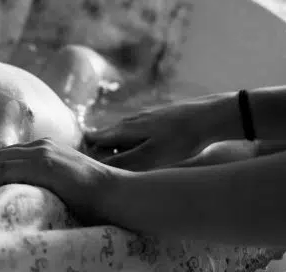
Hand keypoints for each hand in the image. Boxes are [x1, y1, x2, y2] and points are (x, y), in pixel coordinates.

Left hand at [0, 138, 121, 223]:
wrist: (112, 192)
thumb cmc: (92, 194)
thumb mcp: (65, 177)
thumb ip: (46, 176)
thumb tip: (25, 190)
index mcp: (46, 146)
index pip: (7, 155)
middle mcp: (41, 144)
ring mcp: (41, 152)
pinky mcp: (42, 163)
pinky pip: (4, 170)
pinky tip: (6, 198)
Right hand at [86, 93, 240, 170]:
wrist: (209, 116)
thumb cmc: (181, 138)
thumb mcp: (151, 156)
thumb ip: (124, 162)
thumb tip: (97, 168)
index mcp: (125, 129)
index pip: (94, 138)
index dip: (85, 149)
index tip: (77, 162)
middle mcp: (131, 120)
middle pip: (107, 136)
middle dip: (100, 151)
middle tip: (97, 168)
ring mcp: (145, 117)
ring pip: (123, 134)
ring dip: (118, 148)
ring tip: (120, 163)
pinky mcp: (159, 118)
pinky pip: (137, 132)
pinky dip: (133, 143)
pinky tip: (144, 151)